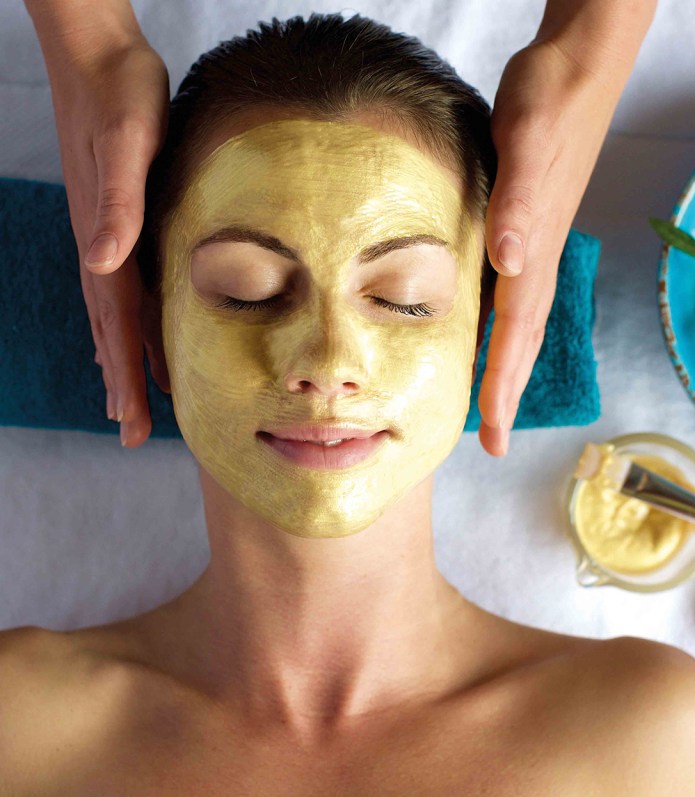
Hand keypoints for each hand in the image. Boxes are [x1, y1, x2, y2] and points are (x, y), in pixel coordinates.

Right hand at [35, 15, 169, 446]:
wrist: (100, 58)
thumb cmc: (121, 96)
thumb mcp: (128, 145)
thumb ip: (118, 204)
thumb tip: (103, 263)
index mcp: (107, 239)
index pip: (117, 324)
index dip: (125, 376)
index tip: (129, 422)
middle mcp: (102, 246)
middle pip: (113, 331)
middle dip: (123, 385)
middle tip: (129, 434)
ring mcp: (106, 235)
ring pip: (116, 315)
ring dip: (123, 359)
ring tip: (132, 401)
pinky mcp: (117, 220)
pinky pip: (124, 287)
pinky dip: (129, 321)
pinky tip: (135, 335)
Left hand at [479, 0, 653, 455]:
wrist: (578, 66)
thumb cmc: (551, 100)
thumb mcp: (527, 143)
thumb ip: (518, 202)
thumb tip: (510, 262)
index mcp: (534, 250)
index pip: (515, 335)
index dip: (503, 388)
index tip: (492, 438)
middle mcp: (536, 256)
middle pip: (520, 340)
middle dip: (507, 394)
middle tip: (490, 442)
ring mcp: (535, 242)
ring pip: (518, 321)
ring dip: (506, 365)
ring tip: (492, 403)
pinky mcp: (529, 224)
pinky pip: (513, 292)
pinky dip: (501, 323)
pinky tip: (487, 327)